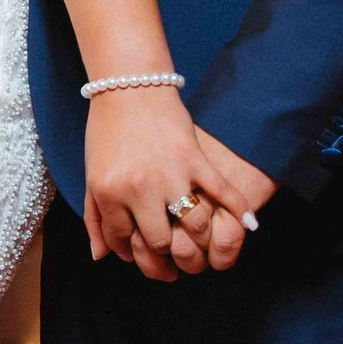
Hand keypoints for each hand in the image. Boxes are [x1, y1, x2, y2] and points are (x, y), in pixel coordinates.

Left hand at [82, 88, 264, 279]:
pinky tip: (250, 224)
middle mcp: (140, 188)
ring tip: (196, 240)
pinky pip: (221, 190)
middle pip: (160, 242)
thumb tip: (102, 257)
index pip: (123, 241)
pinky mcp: (195, 158)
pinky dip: (239, 208)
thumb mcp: (92, 174)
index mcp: (110, 192)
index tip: (138, 250)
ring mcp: (170, 174)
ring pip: (193, 227)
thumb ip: (95, 217)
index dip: (130, 251)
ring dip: (197, 239)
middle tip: (170, 255)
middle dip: (164, 254)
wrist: (129, 86)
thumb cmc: (107, 130)